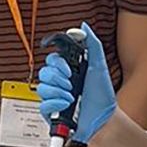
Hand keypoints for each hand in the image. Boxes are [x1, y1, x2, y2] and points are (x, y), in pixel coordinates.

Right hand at [37, 22, 115, 142]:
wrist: (104, 120)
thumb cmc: (103, 96)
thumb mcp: (99, 66)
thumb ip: (92, 44)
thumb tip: (83, 27)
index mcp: (69, 71)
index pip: (52, 59)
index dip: (57, 62)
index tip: (69, 68)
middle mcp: (60, 83)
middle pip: (44, 72)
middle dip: (58, 77)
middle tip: (71, 83)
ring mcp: (54, 97)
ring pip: (42, 87)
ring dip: (58, 91)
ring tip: (72, 96)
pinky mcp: (51, 112)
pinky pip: (42, 104)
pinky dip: (56, 103)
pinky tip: (67, 104)